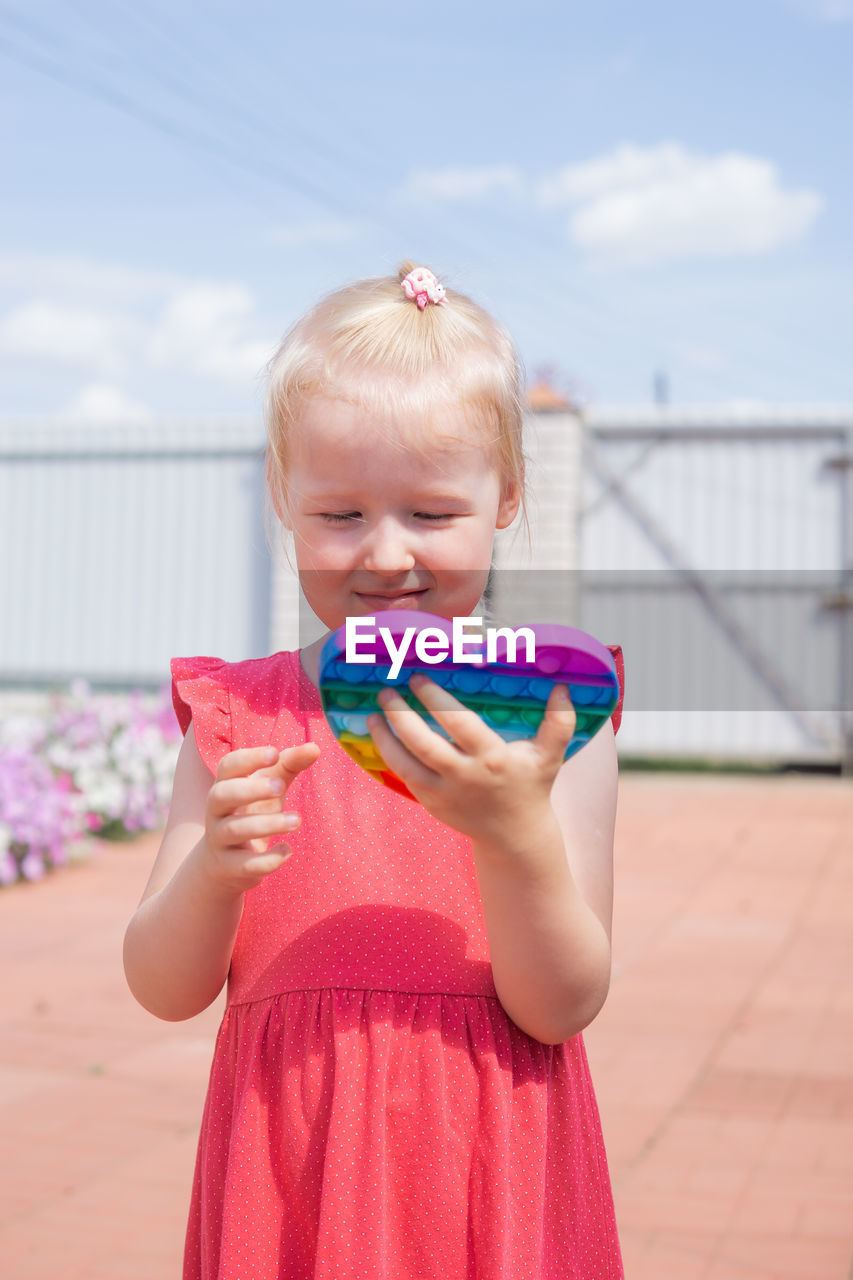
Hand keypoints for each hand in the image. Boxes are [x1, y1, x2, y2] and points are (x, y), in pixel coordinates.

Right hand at [202, 742, 319, 892]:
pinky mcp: (229, 867)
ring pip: (235, 830)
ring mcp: (219, 839)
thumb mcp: (269, 787)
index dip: (248, 758)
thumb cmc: (251, 813)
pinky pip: (245, 864)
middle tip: (280, 786)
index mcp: (225, 784)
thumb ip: (290, 765)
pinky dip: (268, 860)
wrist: (222, 864)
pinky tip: (287, 850)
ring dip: (268, 824)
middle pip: (222, 795)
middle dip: (251, 790)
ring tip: (297, 821)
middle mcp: (216, 811)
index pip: (228, 766)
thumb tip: (315, 748)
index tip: (274, 753)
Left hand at [366, 675, 576, 848]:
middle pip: (423, 744)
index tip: (418, 678)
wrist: (514, 835)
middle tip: (387, 690)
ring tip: (374, 713)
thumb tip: (563, 686)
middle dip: (401, 715)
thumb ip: (560, 721)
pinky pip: (404, 776)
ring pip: (405, 763)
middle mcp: (465, 776)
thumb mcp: (550, 755)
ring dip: (385, 737)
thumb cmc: (531, 786)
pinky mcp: (431, 803)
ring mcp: (444, 793)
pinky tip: (381, 735)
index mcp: (492, 758)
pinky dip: (389, 755)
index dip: (435, 700)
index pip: (458, 724)